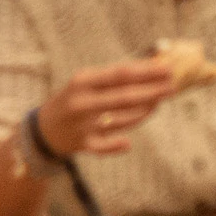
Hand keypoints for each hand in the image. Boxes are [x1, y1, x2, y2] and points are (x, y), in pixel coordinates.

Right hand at [34, 58, 176, 158]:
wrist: (43, 129)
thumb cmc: (74, 99)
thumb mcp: (86, 83)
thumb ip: (113, 78)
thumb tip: (150, 68)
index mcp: (83, 80)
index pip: (120, 74)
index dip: (146, 72)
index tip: (166, 69)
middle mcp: (82, 101)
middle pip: (125, 96)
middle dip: (152, 91)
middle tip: (172, 86)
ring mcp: (82, 123)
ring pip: (121, 119)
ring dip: (143, 112)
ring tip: (158, 103)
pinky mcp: (82, 144)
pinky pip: (104, 146)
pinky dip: (116, 145)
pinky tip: (127, 143)